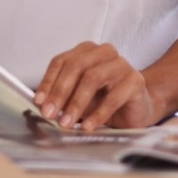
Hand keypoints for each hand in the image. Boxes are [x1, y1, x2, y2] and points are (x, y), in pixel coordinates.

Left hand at [32, 42, 159, 131]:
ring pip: (92, 78)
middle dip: (60, 92)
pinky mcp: (134, 81)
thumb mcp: (79, 96)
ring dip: (76, 103)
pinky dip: (98, 114)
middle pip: (76, 66)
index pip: (61, 61)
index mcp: (87, 51)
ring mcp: (121, 64)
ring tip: (66, 123)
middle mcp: (104, 52)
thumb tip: (41, 106)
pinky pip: (113, 97)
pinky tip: (88, 126)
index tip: (38, 101)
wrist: (138, 107)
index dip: (48, 81)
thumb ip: (62, 97)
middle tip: (49, 114)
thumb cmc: (105, 99)